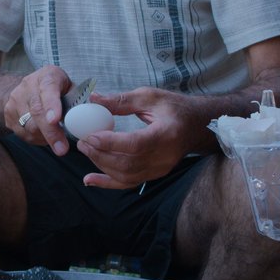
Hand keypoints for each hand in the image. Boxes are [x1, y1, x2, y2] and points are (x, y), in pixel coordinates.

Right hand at [6, 65, 73, 154]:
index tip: (56, 120)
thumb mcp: (70, 87)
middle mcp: (28, 86)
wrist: (26, 88)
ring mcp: (15, 100)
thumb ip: (81, 99)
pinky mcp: (9, 115)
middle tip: (62, 149)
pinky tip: (45, 137)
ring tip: (58, 142)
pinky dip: (37, 139)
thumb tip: (95, 112)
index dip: (52, 105)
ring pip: (29, 126)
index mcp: (47, 76)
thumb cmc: (56, 89)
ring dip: (45, 138)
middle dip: (51, 132)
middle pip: (37, 112)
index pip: (48, 89)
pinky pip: (23, 133)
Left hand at [74, 87, 195, 188]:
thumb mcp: (149, 97)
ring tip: (86, 151)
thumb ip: (121, 100)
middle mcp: (164, 157)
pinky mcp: (154, 175)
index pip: (136, 144)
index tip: (90, 135)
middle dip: (100, 154)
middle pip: (127, 163)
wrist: (196, 126)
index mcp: (167, 134)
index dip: (110, 143)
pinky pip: (129, 183)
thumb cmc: (174, 108)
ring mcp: (160, 169)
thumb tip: (93, 99)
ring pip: (126, 175)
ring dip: (101, 166)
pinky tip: (89, 180)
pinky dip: (107, 183)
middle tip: (82, 141)